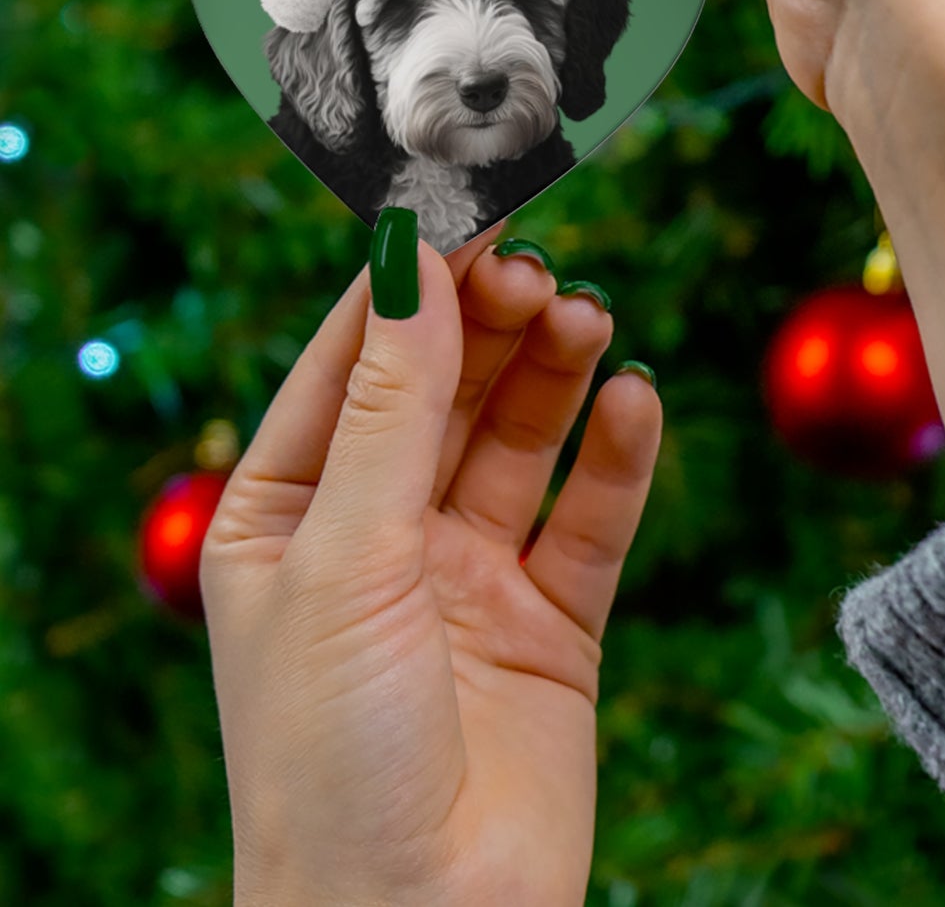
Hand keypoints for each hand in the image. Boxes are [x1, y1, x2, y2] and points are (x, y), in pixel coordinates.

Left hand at [201, 224, 661, 906]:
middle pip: (447, 389)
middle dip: (491, 323)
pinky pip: (591, 516)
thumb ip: (391, 406)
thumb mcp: (345, 556)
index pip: (353, 364)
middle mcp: (380, 535)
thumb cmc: (330, 755)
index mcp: (290, 514)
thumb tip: (407, 257)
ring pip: (522, 439)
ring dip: (556, 372)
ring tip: (589, 319)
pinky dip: (617, 456)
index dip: (409, 285)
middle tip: (540, 269)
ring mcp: (469, 575)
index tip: (467, 208)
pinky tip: (635, 400)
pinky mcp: (553, 621)